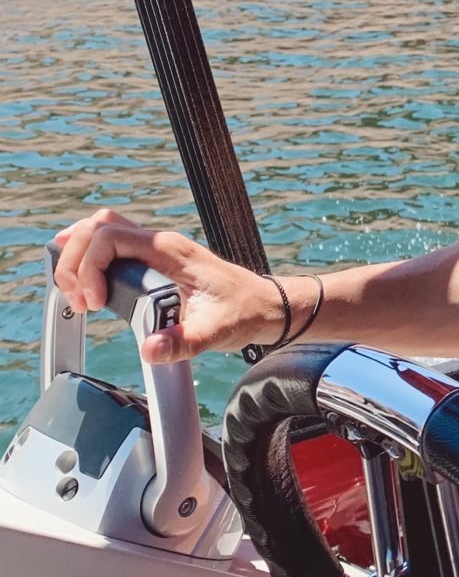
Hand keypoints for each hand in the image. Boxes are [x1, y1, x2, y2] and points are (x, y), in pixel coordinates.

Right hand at [53, 208, 281, 361]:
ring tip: (78, 295)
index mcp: (171, 251)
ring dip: (78, 258)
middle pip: (97, 228)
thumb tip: (149, 349)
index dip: (90, 268)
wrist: (265, 306)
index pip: (110, 238)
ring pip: (101, 231)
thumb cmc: (244, 312)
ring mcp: (155, 250)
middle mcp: (160, 243)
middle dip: (76, 262)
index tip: (95, 303)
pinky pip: (111, 245)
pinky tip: (79, 276)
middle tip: (81, 301)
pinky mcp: (153, 262)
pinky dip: (88, 257)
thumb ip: (184, 341)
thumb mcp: (217, 332)